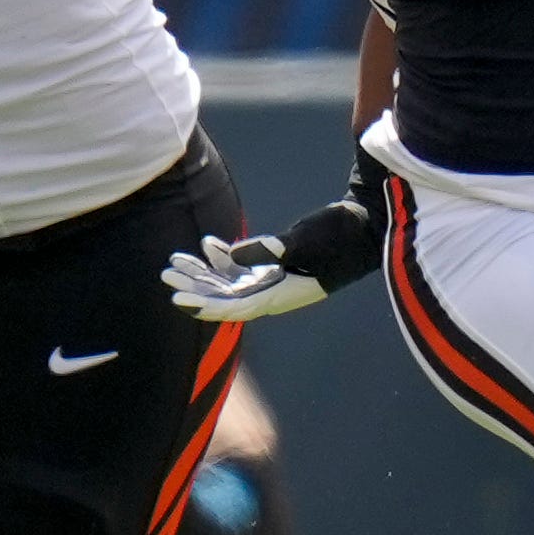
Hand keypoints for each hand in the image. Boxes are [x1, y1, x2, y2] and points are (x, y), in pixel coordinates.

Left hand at [162, 194, 382, 322]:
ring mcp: (276, 281)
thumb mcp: (301, 240)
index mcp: (282, 296)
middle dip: (195, 287)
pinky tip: (207, 245)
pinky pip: (244, 269)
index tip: (180, 301)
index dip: (206, 307)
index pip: (235, 309)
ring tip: (174, 263)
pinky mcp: (278, 267)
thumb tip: (229, 253)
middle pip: (225, 297)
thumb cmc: (339, 234)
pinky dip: (224, 259)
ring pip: (230, 283)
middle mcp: (275, 294)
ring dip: (203, 273)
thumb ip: (266, 249)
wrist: (366, 225)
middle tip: (166, 275)